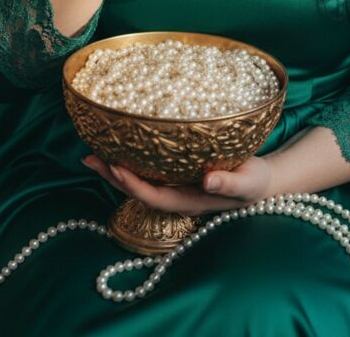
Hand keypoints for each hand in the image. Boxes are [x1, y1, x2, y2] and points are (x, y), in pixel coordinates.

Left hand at [82, 155, 273, 216]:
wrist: (259, 182)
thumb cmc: (255, 182)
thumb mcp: (248, 182)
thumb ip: (229, 183)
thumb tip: (207, 179)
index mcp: (191, 201)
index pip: (154, 197)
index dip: (133, 184)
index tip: (115, 167)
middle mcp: (178, 197)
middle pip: (139, 191)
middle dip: (113, 177)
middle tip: (90, 157)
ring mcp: (176, 188)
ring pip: (140, 182)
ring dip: (115, 171)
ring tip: (93, 154)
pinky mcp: (177, 176)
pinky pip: (148, 172)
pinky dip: (130, 162)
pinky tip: (119, 149)